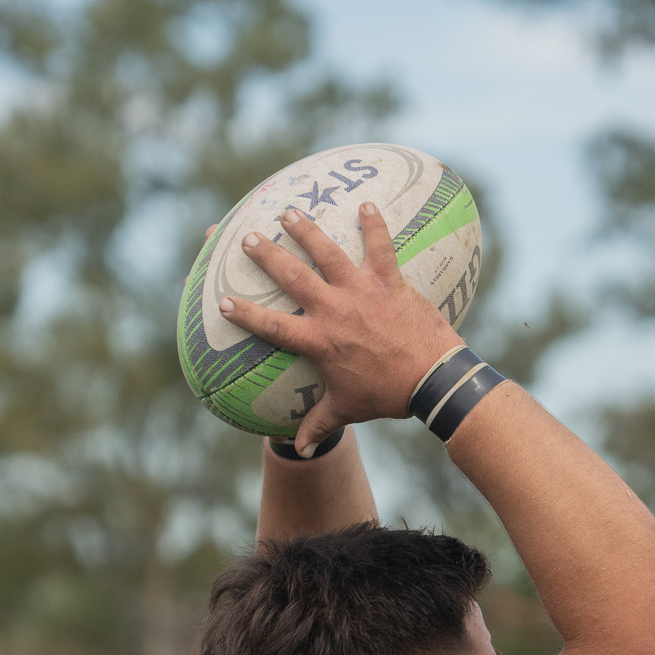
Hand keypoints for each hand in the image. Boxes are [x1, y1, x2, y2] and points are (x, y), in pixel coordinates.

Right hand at [222, 204, 463, 455]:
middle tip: (246, 237)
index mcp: (318, 341)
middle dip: (266, 255)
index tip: (223, 301)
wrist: (431, 380)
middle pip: (291, 276)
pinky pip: (380, 246)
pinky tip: (365, 203)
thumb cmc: (387, 396)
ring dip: (306, 230)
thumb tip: (302, 451)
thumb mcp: (348, 410)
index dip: (245, 313)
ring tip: (288, 212)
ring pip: (327, 253)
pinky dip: (374, 223)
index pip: (271, 325)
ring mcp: (361, 292)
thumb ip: (319, 425)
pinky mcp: (390, 281)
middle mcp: (333, 310)